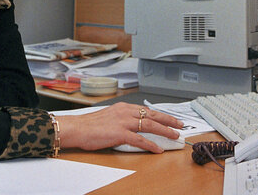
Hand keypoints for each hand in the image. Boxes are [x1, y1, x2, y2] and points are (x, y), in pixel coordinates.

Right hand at [55, 102, 182, 152]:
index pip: (147, 110)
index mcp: (123, 107)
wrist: (77, 128)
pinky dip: (151, 145)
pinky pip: (140, 140)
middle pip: (152, 115)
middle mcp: (125, 112)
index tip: (170, 118)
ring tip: (175, 136)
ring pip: (150, 125)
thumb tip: (133, 125)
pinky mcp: (120, 133)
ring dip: (165, 130)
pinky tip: (157, 149)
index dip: (161, 114)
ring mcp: (123, 122)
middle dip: (168, 120)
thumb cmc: (90, 125)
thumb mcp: (109, 116)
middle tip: (180, 124)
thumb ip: (122, 119)